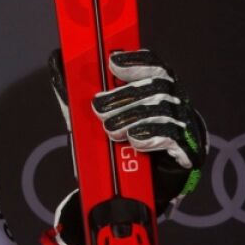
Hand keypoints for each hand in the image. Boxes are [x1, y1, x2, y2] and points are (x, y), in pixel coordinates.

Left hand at [48, 49, 207, 244]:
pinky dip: (150, 135)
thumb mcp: (90, 114)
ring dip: (132, 117)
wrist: (135, 185)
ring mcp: (183, 124)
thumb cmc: (116, 139)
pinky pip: (173, 136)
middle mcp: (173, 101)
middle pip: (157, 85)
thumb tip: (57, 61)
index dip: (135, 60)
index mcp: (154, 87)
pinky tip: (134, 139)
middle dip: (125, 95)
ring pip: (163, 109)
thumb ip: (76, 90)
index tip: (112, 63)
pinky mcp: (187, 149)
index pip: (152, 64)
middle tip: (98, 109)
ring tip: (111, 131)